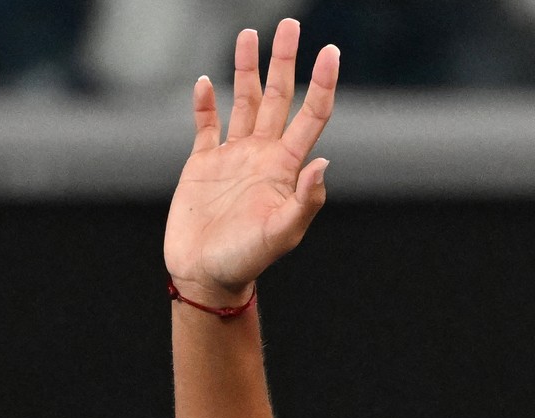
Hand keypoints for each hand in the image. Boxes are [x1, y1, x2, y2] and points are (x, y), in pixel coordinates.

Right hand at [164, 20, 337, 306]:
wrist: (206, 275)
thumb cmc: (248, 260)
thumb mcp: (282, 234)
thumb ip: (305, 201)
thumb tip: (324, 163)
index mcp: (285, 168)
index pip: (310, 117)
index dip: (321, 85)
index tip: (331, 52)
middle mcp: (263, 155)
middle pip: (278, 98)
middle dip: (285, 61)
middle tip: (291, 25)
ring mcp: (233, 157)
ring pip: (245, 101)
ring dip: (247, 69)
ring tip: (249, 35)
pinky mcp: (202, 164)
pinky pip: (206, 125)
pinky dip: (205, 103)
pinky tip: (207, 81)